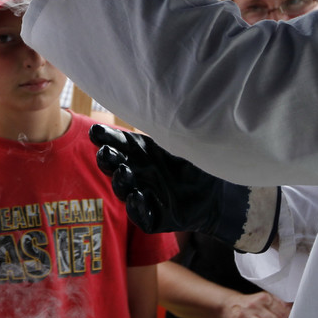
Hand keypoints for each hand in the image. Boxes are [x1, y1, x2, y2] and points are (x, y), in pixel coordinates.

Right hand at [90, 124, 279, 252]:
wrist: (220, 191)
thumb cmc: (198, 160)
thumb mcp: (185, 140)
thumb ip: (171, 126)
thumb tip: (164, 100)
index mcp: (139, 152)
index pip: (116, 143)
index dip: (105, 138)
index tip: (97, 132)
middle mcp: (136, 173)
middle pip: (113, 166)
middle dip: (107, 160)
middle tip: (108, 152)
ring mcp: (143, 195)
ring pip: (123, 191)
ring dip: (120, 181)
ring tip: (125, 172)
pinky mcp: (155, 218)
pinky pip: (141, 216)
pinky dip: (137, 208)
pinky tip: (138, 197)